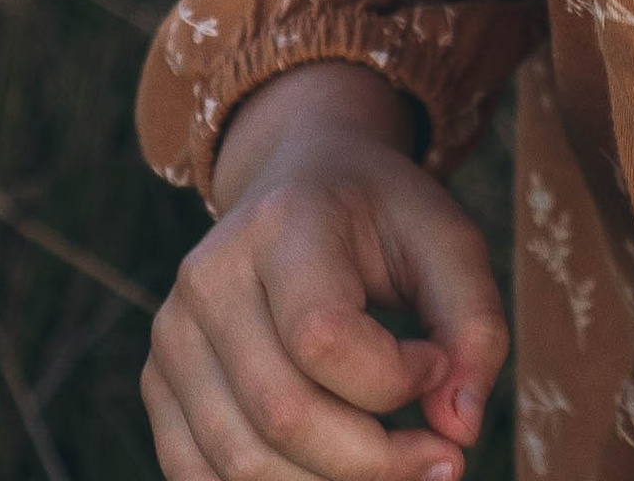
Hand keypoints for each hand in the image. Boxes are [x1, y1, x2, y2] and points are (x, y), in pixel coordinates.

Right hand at [144, 63, 506, 480]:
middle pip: (282, 415)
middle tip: (439, 460)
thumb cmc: (383, 219)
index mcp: (283, 223)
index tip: (437, 363)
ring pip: (242, 462)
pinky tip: (333, 476)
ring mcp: (172, 333)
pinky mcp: (158, 382)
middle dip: (375, 462)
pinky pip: (199, 476)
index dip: (393, 379)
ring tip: (393, 466)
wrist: (300, 182)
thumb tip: (460, 432)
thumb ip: (475, 327)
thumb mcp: (449, 243)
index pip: (322, 338)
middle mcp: (210, 276)